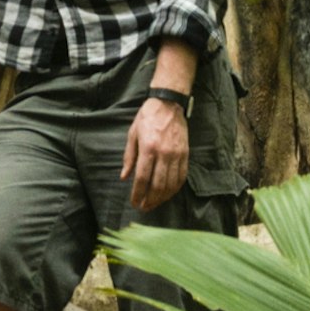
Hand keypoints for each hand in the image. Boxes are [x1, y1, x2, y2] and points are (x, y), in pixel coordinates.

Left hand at [119, 82, 190, 216]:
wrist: (169, 103)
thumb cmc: (147, 117)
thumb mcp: (132, 134)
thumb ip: (129, 157)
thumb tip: (124, 177)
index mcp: (148, 148)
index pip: (142, 178)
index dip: (138, 193)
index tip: (134, 202)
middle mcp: (163, 153)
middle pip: (157, 185)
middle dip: (150, 200)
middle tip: (144, 207)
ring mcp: (176, 154)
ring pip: (171, 184)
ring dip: (162, 198)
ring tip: (155, 204)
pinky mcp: (185, 154)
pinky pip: (182, 176)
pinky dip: (175, 188)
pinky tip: (168, 194)